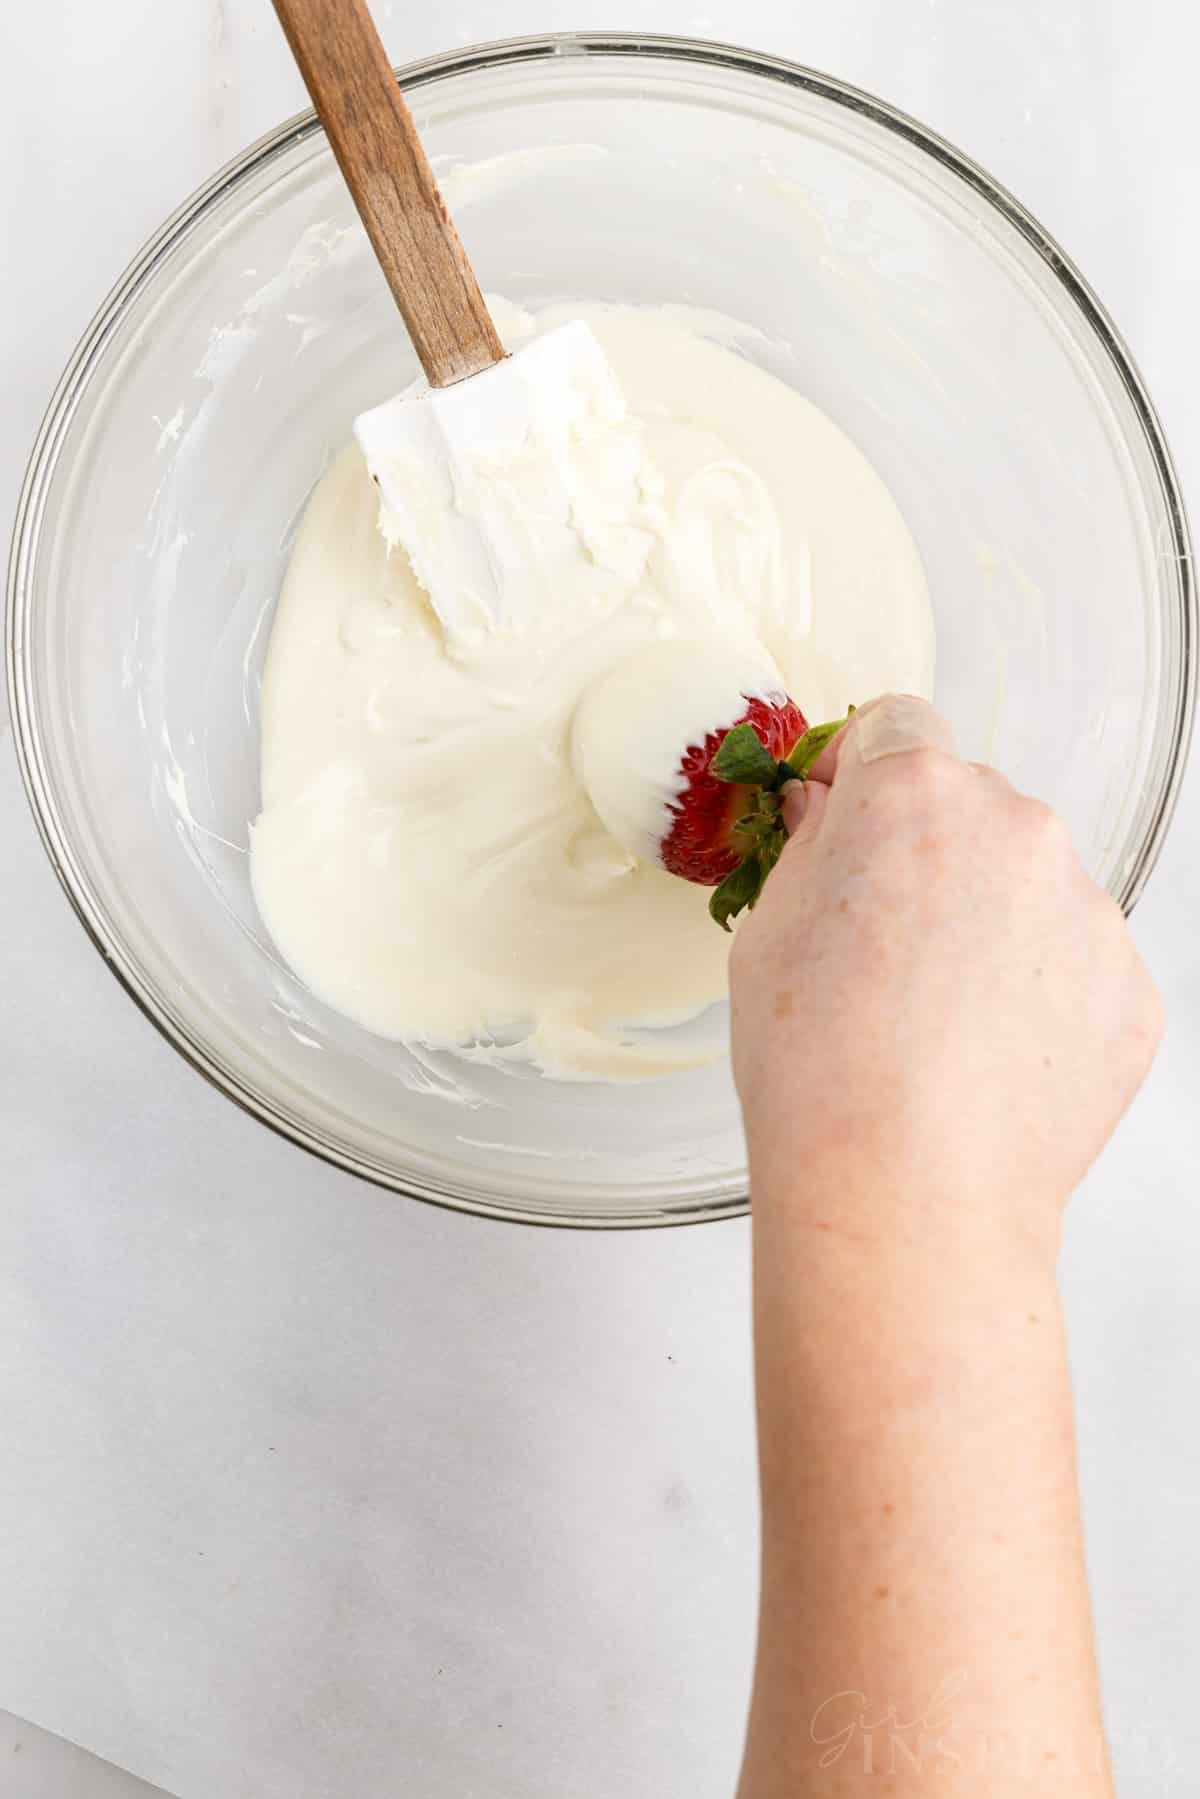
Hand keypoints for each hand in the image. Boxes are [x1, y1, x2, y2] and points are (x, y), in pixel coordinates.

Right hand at [730, 694, 1161, 1262]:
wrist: (905, 1192)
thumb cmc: (819, 1069)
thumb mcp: (769, 934)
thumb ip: (811, 848)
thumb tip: (830, 812)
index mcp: (913, 794)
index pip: (897, 724)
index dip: (862, 766)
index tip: (844, 813)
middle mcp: (1015, 828)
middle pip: (968, 804)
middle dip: (925, 851)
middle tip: (881, 943)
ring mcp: (1085, 908)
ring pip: (1028, 886)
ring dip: (988, 923)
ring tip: (934, 1022)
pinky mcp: (1128, 987)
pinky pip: (1075, 963)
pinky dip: (1037, 995)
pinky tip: (984, 1060)